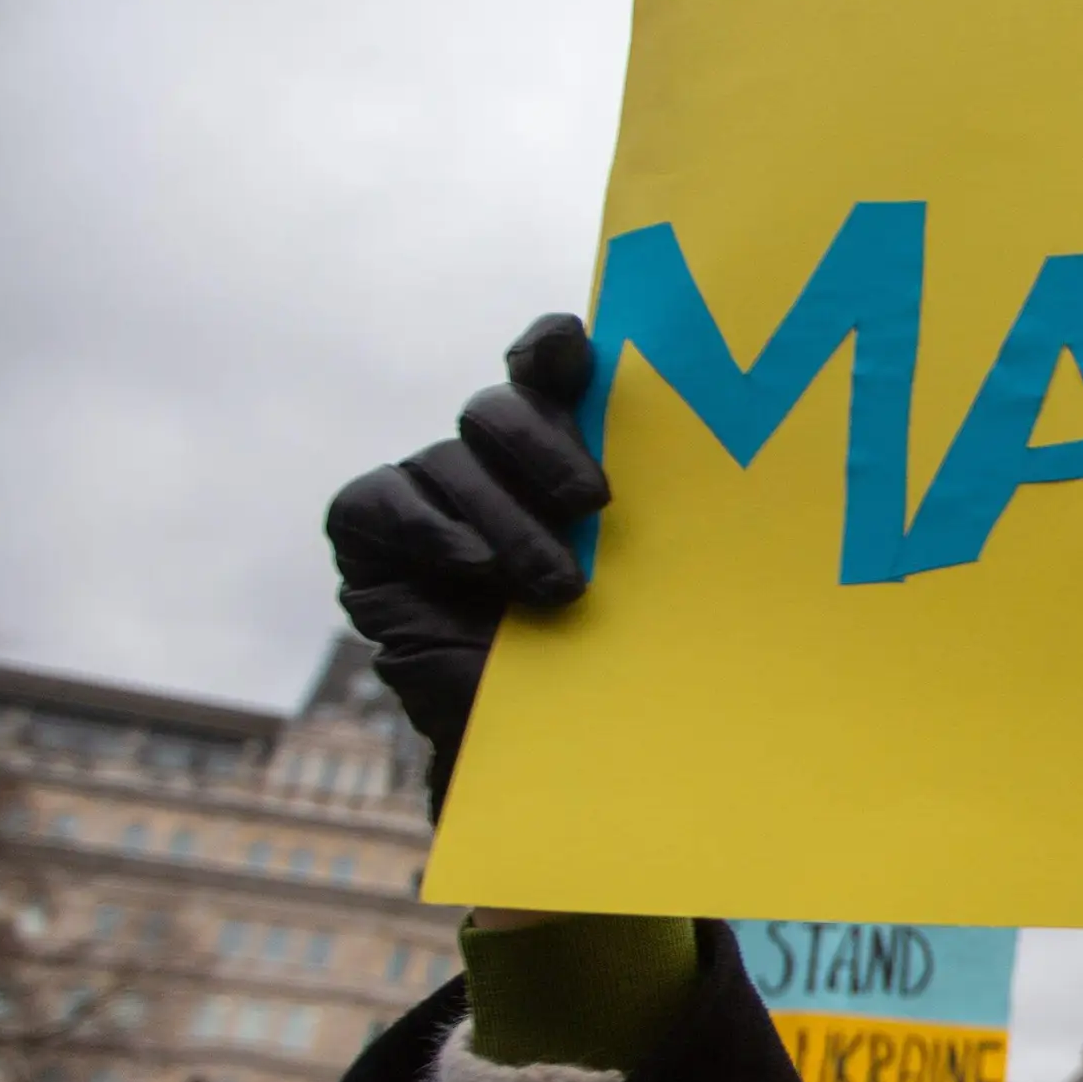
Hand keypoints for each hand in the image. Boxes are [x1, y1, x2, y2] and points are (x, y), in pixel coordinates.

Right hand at [324, 317, 609, 812]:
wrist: (546, 732)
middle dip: (544, 447)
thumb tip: (712, 450)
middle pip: (500, 408)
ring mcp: (428, 486)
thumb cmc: (609, 646)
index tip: (575, 354)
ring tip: (555, 587)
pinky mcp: (370, 525)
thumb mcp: (647, 574)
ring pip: (454, 459)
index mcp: (559, 446)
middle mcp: (489, 457)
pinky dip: (430, 529)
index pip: (548, 369)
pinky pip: (385, 500)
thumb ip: (655, 512)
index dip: (553, 349)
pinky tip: (472, 565)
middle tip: (594, 504)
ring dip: (506, 519)